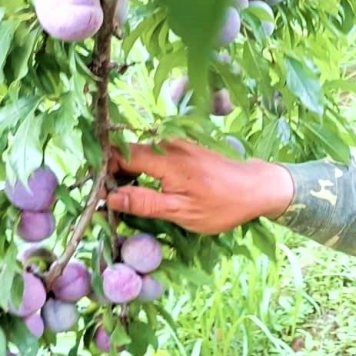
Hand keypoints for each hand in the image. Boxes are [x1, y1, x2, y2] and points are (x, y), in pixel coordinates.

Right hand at [106, 139, 294, 234]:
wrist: (258, 187)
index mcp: (165, 159)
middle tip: (109, 201)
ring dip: (128, 173)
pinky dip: (144, 170)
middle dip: (112, 175)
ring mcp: (176, 144)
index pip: (118, 156)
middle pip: (126, 153)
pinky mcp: (183, 148)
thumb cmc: (223, 205)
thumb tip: (110, 198)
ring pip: (139, 154)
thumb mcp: (182, 212)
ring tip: (127, 198)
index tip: (97, 194)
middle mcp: (167, 144)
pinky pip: (153, 156)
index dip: (102, 173)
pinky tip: (146, 188)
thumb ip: (145, 203)